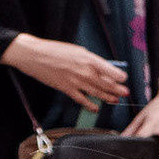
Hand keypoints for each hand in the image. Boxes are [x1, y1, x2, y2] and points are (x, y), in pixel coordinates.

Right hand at [2, 33, 126, 108]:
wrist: (33, 55)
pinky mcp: (66, 88)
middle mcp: (85, 72)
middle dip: (118, 90)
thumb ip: (91, 60)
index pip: (112, 72)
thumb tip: (103, 68)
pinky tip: (96, 108)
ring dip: (108, 98)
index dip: (120, 77)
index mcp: (90, 60)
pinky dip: (90, 105)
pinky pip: (81, 99)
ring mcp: (76, 81)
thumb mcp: (77, 50)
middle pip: (107, 84)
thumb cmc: (55, 50)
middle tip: (125, 93)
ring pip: (97, 93)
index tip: (123, 79)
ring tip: (115, 100)